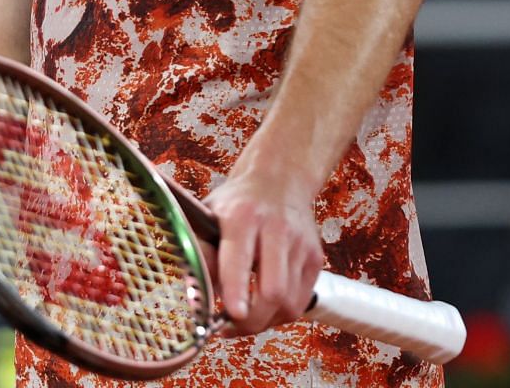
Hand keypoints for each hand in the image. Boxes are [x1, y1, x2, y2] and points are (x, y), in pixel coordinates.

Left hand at [202, 166, 324, 336]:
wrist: (278, 182)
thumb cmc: (237, 204)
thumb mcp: (209, 215)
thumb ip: (201, 250)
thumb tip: (194, 290)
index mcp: (242, 216)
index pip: (239, 258)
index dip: (235, 290)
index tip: (231, 314)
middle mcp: (276, 230)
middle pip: (273, 290)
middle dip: (251, 320)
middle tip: (228, 326)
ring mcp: (301, 245)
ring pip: (289, 303)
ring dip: (264, 322)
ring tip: (244, 319)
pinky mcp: (315, 259)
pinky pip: (299, 302)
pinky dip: (279, 315)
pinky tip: (262, 309)